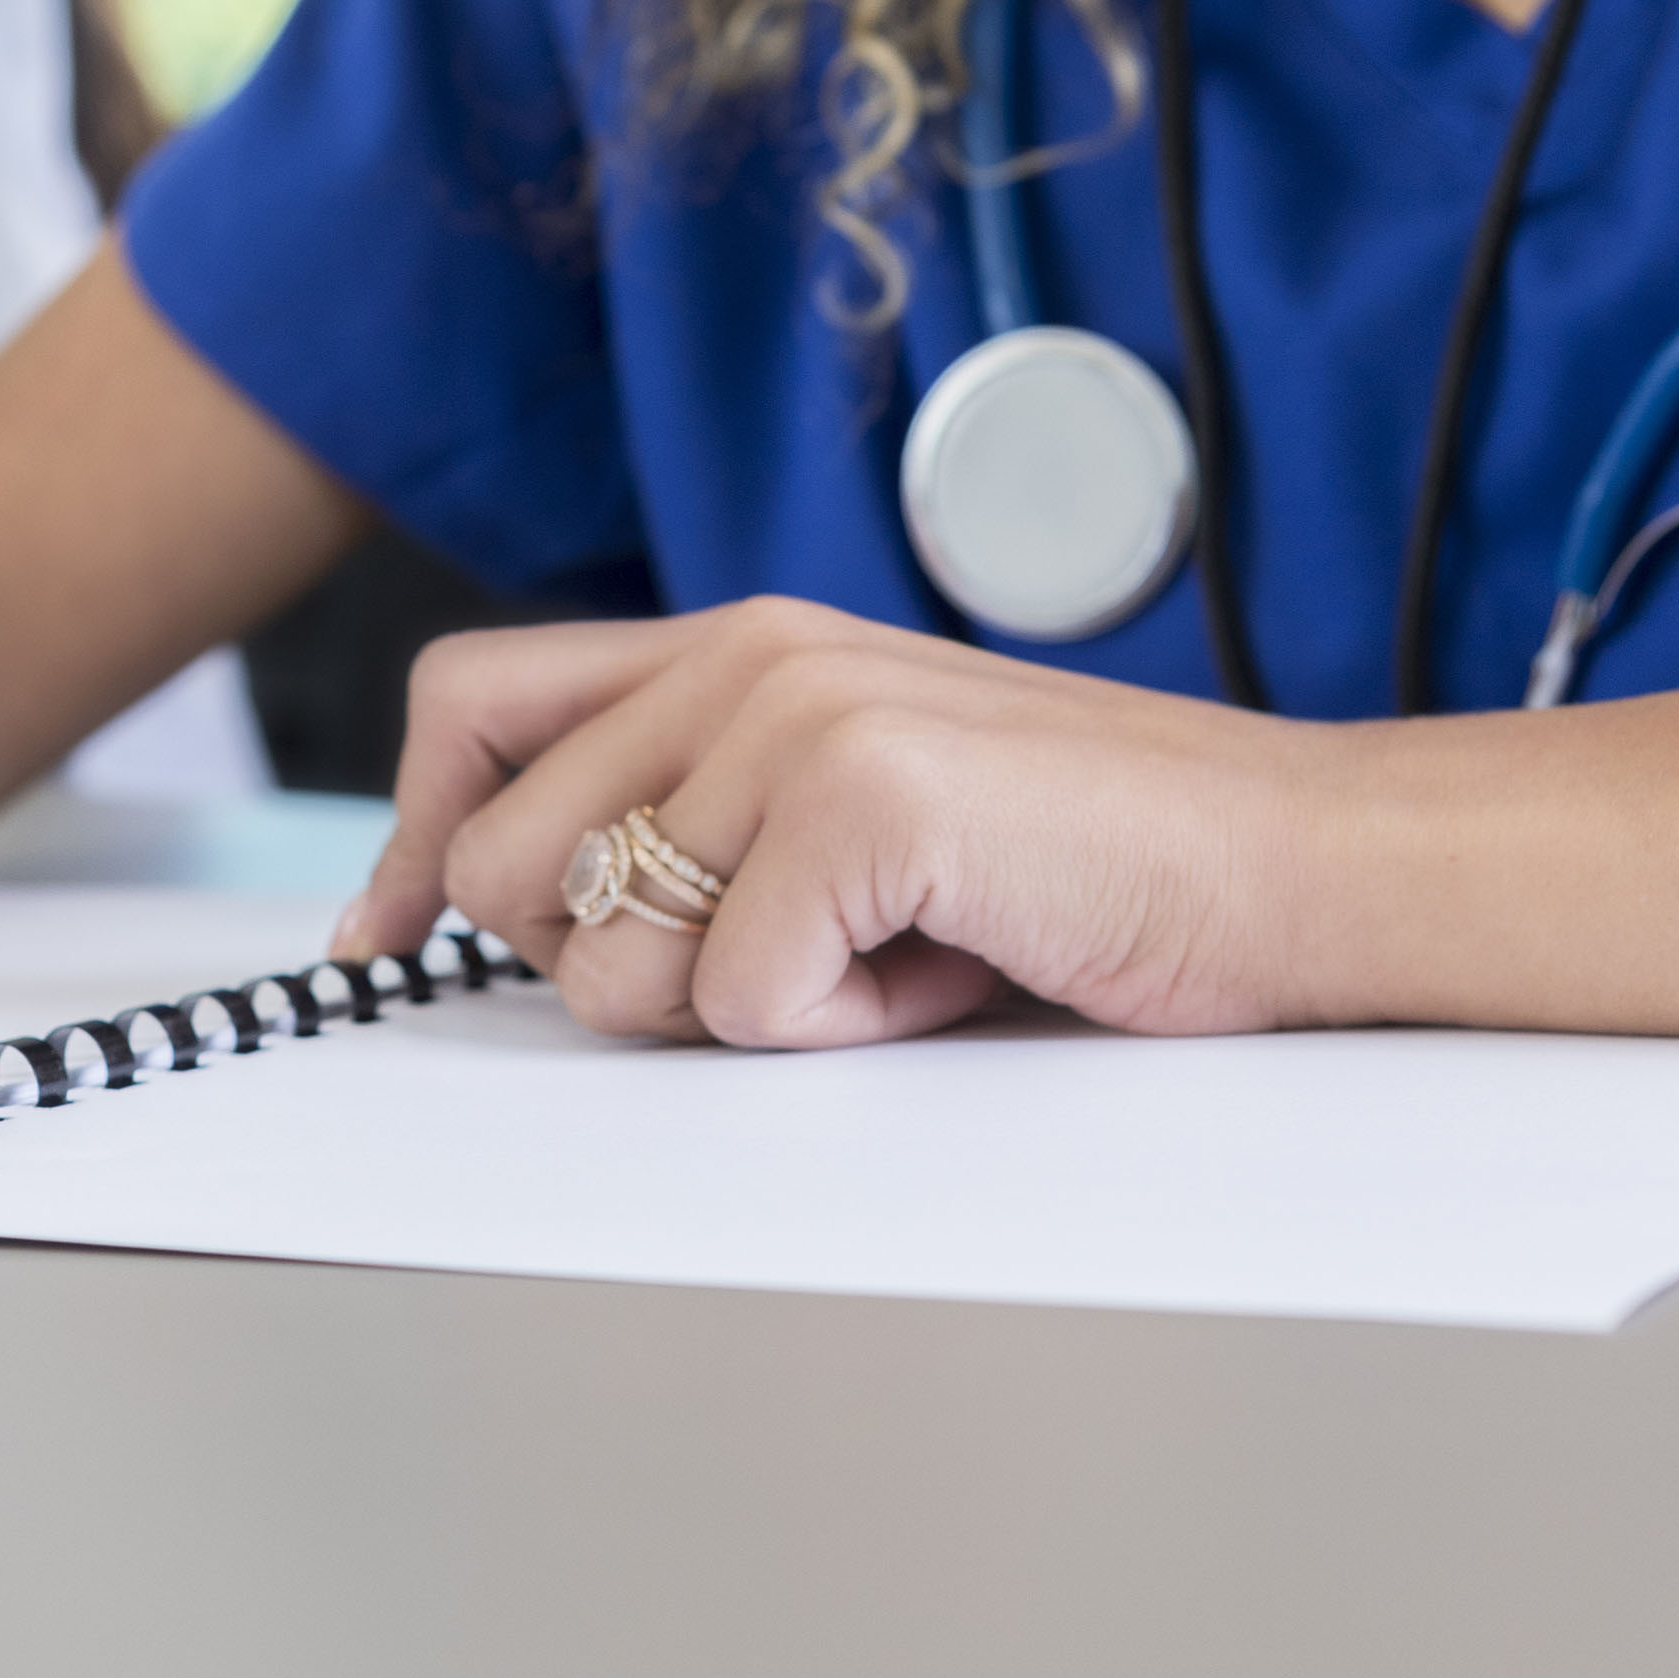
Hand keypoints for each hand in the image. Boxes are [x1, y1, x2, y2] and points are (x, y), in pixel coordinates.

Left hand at [334, 597, 1345, 1047]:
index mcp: (731, 646)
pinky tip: (947, 967)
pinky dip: (840, 1031)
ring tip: (891, 951)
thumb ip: (692, 819)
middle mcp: (744, 656)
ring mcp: (799, 715)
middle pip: (498, 869)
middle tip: (782, 958)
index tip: (384, 942)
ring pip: (609, 963)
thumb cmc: (1081, 866)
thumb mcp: (847, 814)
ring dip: (744, 1010)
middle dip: (609, 966)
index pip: (467, 708)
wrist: (1294, 869)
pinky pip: (737, 1001)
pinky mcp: (862, 798)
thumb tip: (499, 911)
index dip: (407, 839)